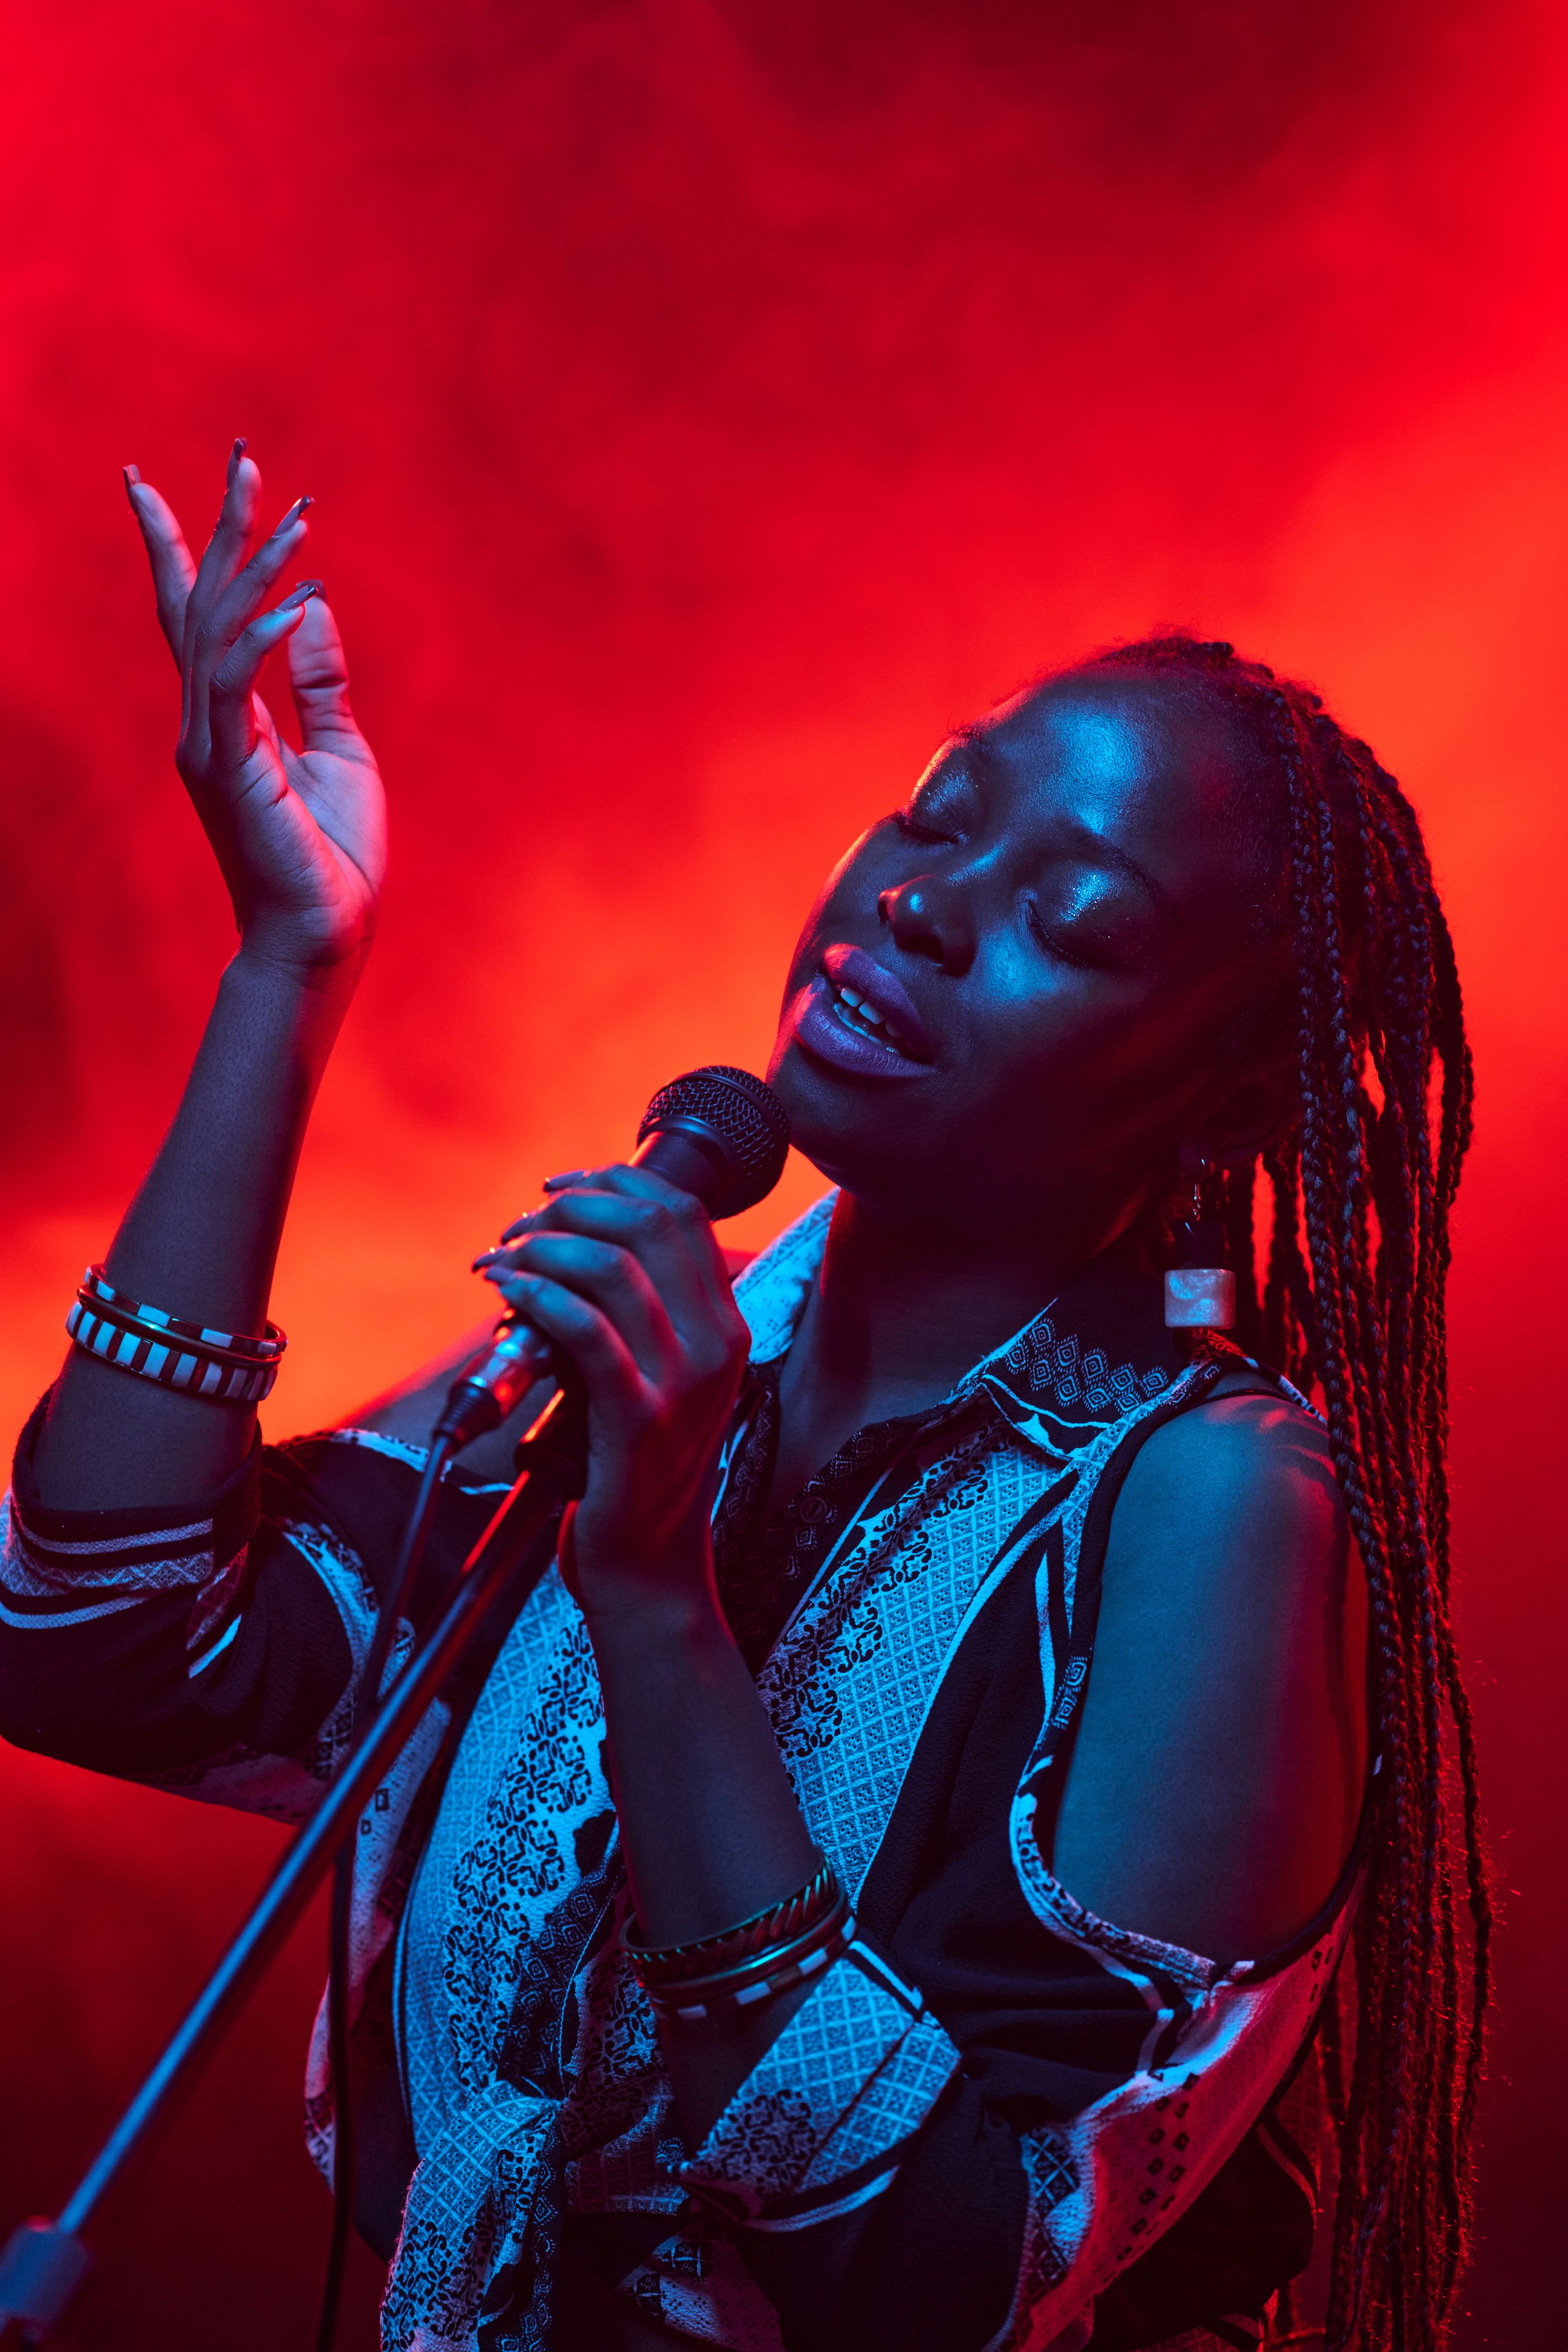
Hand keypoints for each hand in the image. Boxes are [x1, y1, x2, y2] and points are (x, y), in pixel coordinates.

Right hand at [124, 439, 387, 973]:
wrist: (324, 932)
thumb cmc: (332, 854)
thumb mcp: (342, 750)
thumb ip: (320, 682)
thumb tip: (310, 606)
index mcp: (225, 716)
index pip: (194, 614)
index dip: (183, 545)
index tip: (158, 480)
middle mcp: (203, 722)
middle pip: (199, 602)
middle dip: (219, 526)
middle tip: (245, 456)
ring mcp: (209, 746)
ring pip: (217, 631)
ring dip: (255, 566)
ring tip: (292, 510)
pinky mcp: (232, 771)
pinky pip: (236, 686)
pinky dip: (263, 637)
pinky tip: (297, 599)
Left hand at [477, 1168, 751, 1622]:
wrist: (649, 1565)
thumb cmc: (636, 1469)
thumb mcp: (660, 1379)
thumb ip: (641, 1316)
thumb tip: (573, 1243)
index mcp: (726, 1327)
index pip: (682, 1214)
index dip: (616, 1179)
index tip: (559, 1186)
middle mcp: (717, 1344)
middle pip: (648, 1224)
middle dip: (572, 1205)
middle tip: (520, 1226)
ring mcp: (683, 1382)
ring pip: (612, 1267)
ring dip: (543, 1246)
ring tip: (502, 1258)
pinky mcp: (638, 1418)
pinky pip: (584, 1329)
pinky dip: (537, 1294)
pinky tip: (507, 1290)